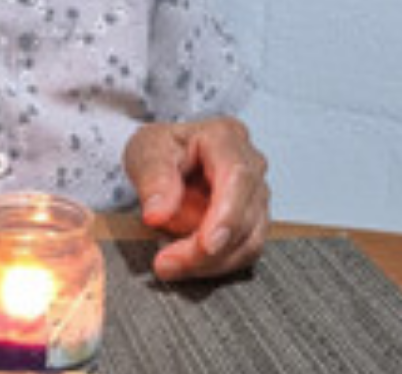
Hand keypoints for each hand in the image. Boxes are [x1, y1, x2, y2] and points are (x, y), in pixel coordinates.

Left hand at [123, 117, 268, 281]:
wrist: (164, 157)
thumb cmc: (158, 148)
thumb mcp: (145, 152)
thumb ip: (152, 178)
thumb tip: (157, 214)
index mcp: (224, 137)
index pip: (237, 178)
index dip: (226, 216)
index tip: (205, 246)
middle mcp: (250, 164)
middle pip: (245, 215)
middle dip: (208, 249)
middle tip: (167, 263)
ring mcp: (256, 193)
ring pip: (248, 240)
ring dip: (210, 262)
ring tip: (169, 265)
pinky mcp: (252, 219)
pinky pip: (242, 251)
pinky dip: (214, 264)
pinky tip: (185, 262)